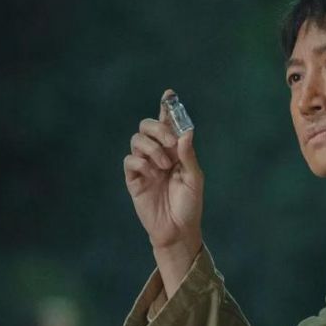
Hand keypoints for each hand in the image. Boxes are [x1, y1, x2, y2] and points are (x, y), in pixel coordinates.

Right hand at [123, 88, 203, 248]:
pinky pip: (130, 160)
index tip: (169, 94)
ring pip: (137, 140)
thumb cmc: (189, 206)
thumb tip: (186, 131)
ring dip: (152, 148)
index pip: (168, 124)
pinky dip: (141, 162)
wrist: (178, 230)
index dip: (167, 107)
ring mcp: (145, 166)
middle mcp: (158, 154)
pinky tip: (152, 174)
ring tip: (164, 167)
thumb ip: (188, 155)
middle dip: (158, 129)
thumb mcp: (194, 179)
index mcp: (175, 151)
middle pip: (147, 126)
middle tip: (171, 143)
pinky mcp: (134, 179)